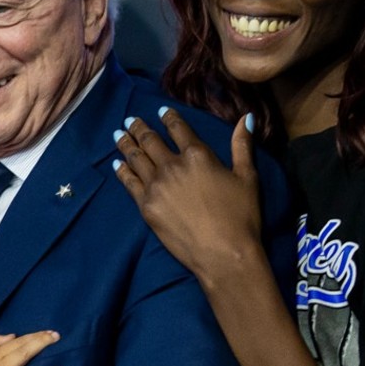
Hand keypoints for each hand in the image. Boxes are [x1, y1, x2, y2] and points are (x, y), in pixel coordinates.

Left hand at [113, 108, 262, 284]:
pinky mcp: (146, 206)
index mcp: (197, 155)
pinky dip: (122, 170)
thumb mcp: (248, 177)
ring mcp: (156, 185)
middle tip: (130, 120)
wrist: (223, 254)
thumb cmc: (241, 216)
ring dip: (126, 143)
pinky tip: (116, 163)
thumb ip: (242, 145)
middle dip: (139, 128)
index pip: (178, 128)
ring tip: (118, 134)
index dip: (168, 117)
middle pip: (151, 140)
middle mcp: (172, 165)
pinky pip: (129, 182)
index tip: (160, 111)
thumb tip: (246, 116)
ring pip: (136, 158)